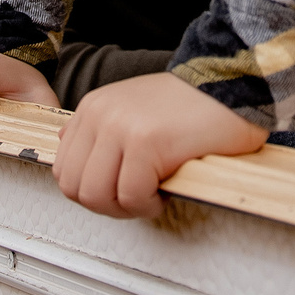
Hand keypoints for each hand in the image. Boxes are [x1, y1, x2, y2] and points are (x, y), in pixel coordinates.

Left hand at [52, 71, 268, 217]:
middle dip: (106, 205)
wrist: (230, 86)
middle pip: (75, 187)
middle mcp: (100, 115)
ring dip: (127, 207)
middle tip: (137, 200)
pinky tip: (167, 189)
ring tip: (152, 195)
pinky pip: (132, 195)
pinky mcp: (146, 142)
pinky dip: (149, 204)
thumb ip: (99, 133)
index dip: (91, 193)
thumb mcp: (131, 111)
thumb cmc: (189, 106)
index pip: (64, 169)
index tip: (120, 191)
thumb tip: (71, 157)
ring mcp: (120, 128)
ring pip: (97, 196)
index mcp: (93, 108)